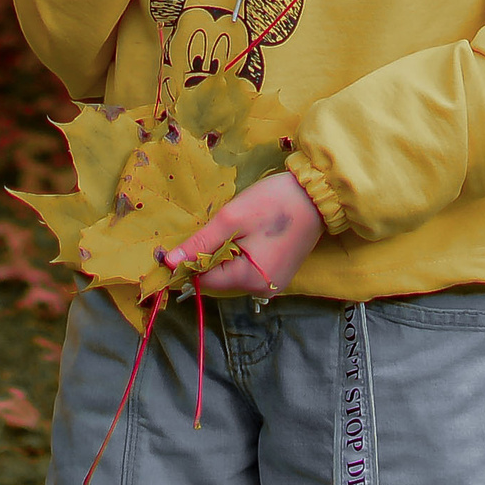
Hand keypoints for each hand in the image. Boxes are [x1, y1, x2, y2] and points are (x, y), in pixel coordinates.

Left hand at [160, 169, 323, 294]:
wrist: (316, 195)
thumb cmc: (272, 203)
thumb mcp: (232, 218)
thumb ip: (200, 242)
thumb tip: (169, 262)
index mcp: (249, 280)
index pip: (205, 280)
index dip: (190, 261)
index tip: (188, 239)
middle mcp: (261, 290)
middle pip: (220, 279)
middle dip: (211, 255)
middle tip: (218, 226)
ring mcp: (272, 284)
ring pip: (234, 274)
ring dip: (226, 254)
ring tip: (236, 227)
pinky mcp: (279, 273)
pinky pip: (249, 270)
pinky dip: (241, 255)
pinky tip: (249, 234)